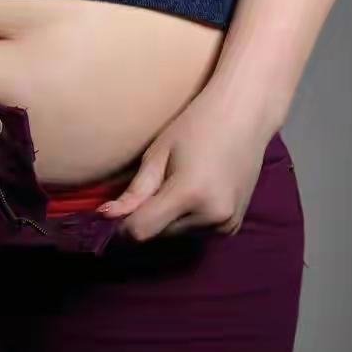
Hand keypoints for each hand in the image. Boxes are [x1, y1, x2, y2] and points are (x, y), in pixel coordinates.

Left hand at [96, 88, 278, 241]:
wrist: (245, 116)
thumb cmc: (197, 126)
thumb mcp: (158, 154)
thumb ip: (135, 192)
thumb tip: (106, 216)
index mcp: (190, 194)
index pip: (141, 231)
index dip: (123, 224)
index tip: (116, 209)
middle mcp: (211, 216)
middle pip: (159, 234)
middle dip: (148, 217)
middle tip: (156, 183)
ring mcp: (227, 224)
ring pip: (176, 234)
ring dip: (168, 219)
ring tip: (178, 183)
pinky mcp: (234, 226)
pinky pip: (197, 232)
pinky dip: (187, 219)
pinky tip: (195, 192)